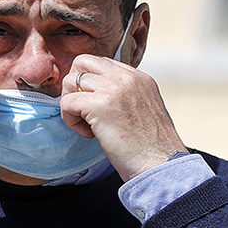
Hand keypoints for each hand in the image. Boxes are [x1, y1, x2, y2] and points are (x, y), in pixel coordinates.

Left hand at [60, 54, 186, 181]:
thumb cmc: (150, 148)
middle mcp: (127, 78)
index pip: (102, 63)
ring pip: (70, 81)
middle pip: (82, 62)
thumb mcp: (144, 109)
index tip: (95, 106)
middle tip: (82, 110)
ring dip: (72, 104)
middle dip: (74, 85)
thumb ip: (125, 96)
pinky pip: (67, 102)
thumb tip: (97, 95)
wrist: (160, 165)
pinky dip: (70, 120)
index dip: (90, 83)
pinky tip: (88, 134)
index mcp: (139, 78)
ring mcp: (113, 89)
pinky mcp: (99, 105)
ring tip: (87, 125)